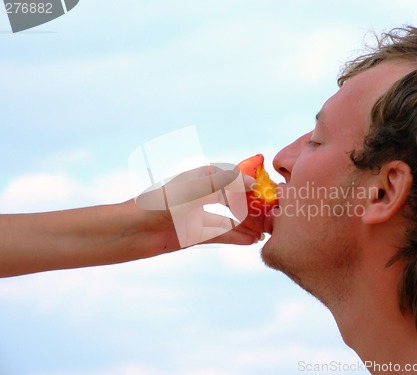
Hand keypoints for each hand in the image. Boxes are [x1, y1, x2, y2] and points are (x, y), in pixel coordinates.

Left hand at [135, 164, 262, 249]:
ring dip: (246, 224)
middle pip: (232, 199)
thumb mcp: (191, 190)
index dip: (249, 183)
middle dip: (251, 207)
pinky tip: (251, 241)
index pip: (231, 177)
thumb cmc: (158, 204)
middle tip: (270, 216)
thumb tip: (251, 181)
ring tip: (265, 232)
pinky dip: (235, 237)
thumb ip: (221, 184)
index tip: (266, 192)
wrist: (130, 232)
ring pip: (229, 219)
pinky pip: (220, 234)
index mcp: (198, 178)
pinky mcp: (194, 234)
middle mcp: (200, 195)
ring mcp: (198, 215)